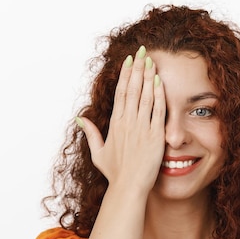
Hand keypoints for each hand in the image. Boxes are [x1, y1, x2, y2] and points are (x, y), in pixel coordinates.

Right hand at [78, 46, 165, 193]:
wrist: (129, 187)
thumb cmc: (115, 173)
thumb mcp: (98, 152)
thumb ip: (90, 133)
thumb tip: (80, 119)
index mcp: (115, 124)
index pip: (120, 93)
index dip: (125, 75)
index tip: (129, 60)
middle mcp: (127, 123)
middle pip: (133, 89)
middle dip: (137, 68)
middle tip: (142, 51)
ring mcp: (142, 128)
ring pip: (145, 96)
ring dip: (148, 76)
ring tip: (151, 60)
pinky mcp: (155, 136)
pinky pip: (158, 111)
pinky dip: (159, 95)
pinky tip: (160, 81)